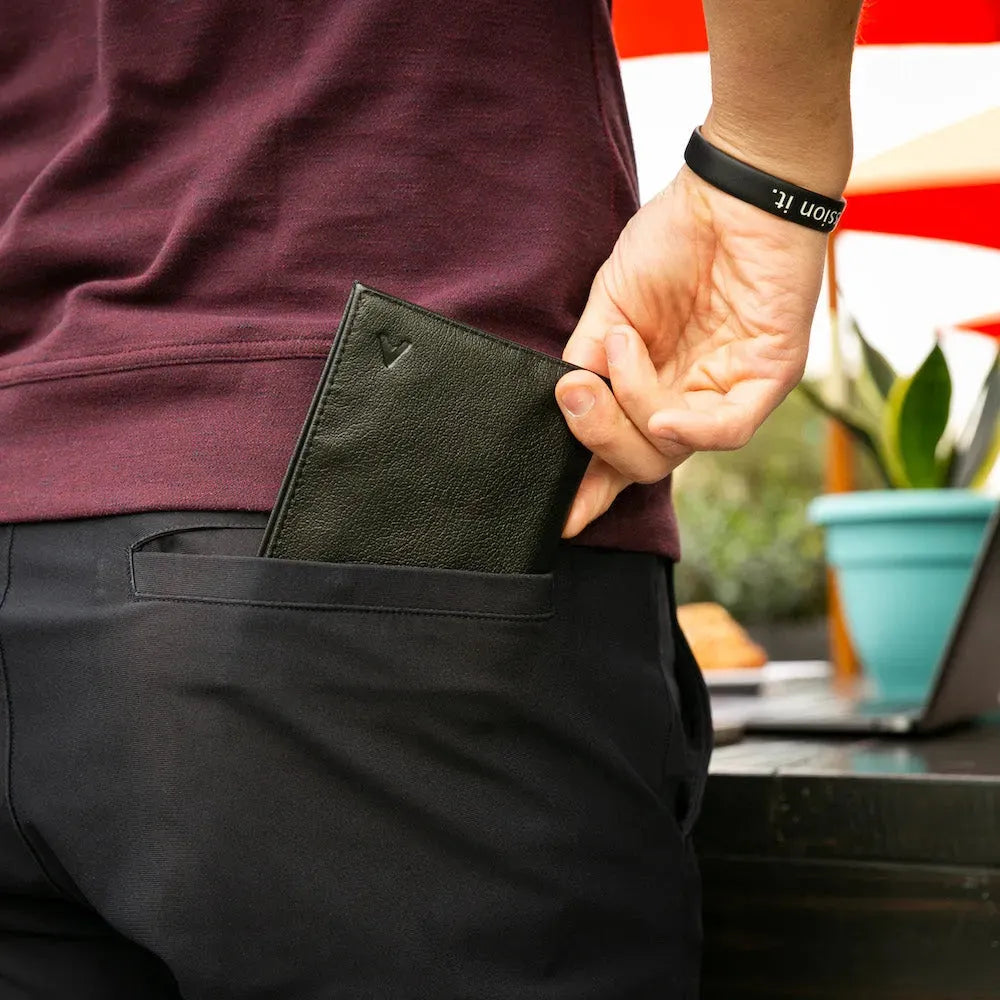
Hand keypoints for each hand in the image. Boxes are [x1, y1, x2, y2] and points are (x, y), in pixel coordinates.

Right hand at [556, 163, 828, 537]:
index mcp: (651, 386)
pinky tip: (661, 415)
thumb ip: (586, 365)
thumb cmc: (673, 240)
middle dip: (599, 439)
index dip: (589, 488)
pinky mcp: (770, 376)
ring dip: (632, 413)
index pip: (621, 450)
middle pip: (642, 462)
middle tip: (574, 396)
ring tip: (617, 352)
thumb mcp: (609, 310)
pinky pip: (729, 430)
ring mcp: (729, 391)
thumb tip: (561, 414)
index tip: (557, 518)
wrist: (730, 188)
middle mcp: (689, 398)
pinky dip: (689, 431)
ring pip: (674, 450)